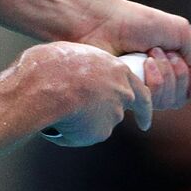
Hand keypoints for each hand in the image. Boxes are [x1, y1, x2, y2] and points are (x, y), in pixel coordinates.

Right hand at [17, 42, 151, 146]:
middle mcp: (123, 93)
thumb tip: (71, 78)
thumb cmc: (51, 65)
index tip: (144, 120)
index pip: (139, 90)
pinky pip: (84, 136)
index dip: (141, 105)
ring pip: (100, 123)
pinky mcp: (101, 132)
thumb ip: (82, 70)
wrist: (46, 86)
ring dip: (84, 122)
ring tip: (58, 111)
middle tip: (87, 116)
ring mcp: (114, 113)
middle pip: (119, 108)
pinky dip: (72, 134)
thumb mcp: (71, 55)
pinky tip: (57, 123)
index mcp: (118, 69)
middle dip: (106, 114)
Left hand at [75, 0, 190, 110]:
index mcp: (170, 64)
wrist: (104, 24)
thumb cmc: (136, 22)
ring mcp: (142, 90)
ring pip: (169, 101)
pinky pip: (153, 102)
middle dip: (179, 73)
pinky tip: (140, 63)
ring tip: (149, 54)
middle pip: (183, 97)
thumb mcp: (179, 30)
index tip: (188, 65)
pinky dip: (152, 79)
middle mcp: (157, 80)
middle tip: (163, 52)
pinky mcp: (129, 97)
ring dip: (165, 73)